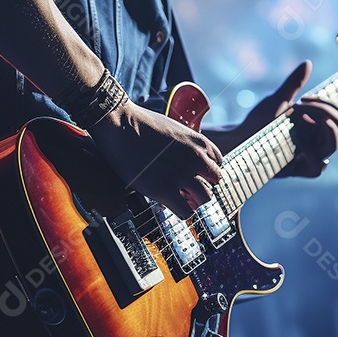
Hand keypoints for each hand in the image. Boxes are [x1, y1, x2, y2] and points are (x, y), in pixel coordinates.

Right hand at [90, 100, 222, 218]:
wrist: (120, 124)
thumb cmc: (141, 124)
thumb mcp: (174, 129)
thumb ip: (186, 144)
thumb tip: (185, 157)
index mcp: (199, 142)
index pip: (217, 163)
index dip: (205, 170)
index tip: (196, 174)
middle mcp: (196, 159)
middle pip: (215, 181)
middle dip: (204, 185)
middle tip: (189, 188)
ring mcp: (181, 175)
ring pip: (204, 198)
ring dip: (194, 200)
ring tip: (181, 199)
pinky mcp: (164, 189)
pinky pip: (186, 212)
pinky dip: (182, 212)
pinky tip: (172, 206)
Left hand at [209, 61, 337, 177]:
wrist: (240, 139)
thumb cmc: (258, 120)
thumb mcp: (276, 100)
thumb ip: (293, 84)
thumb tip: (307, 63)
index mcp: (317, 122)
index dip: (332, 104)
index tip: (305, 97)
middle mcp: (317, 138)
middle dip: (326, 111)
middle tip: (300, 108)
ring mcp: (310, 154)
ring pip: (332, 146)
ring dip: (323, 131)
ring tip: (302, 120)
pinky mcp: (299, 169)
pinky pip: (318, 168)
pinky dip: (314, 157)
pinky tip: (301, 147)